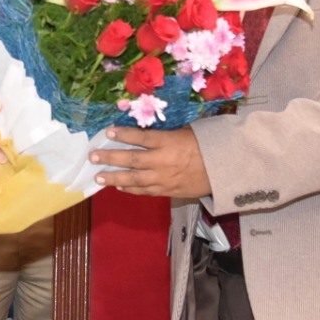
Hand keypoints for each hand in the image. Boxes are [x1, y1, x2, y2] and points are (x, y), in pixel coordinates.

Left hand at [90, 126, 211, 198]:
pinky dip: (131, 189)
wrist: (226, 171)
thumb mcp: (189, 132)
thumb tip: (147, 129)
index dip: (123, 135)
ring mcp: (165, 178)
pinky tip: (119, 187)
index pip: (141, 138)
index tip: (108, 132)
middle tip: (93, 157)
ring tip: (98, 177)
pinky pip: (146, 191)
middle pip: (132, 160)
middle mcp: (164, 161)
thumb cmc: (207, 146)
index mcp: (170, 142)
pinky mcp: (168, 191)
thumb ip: (167, 133)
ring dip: (114, 178)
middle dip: (110, 158)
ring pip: (135, 179)